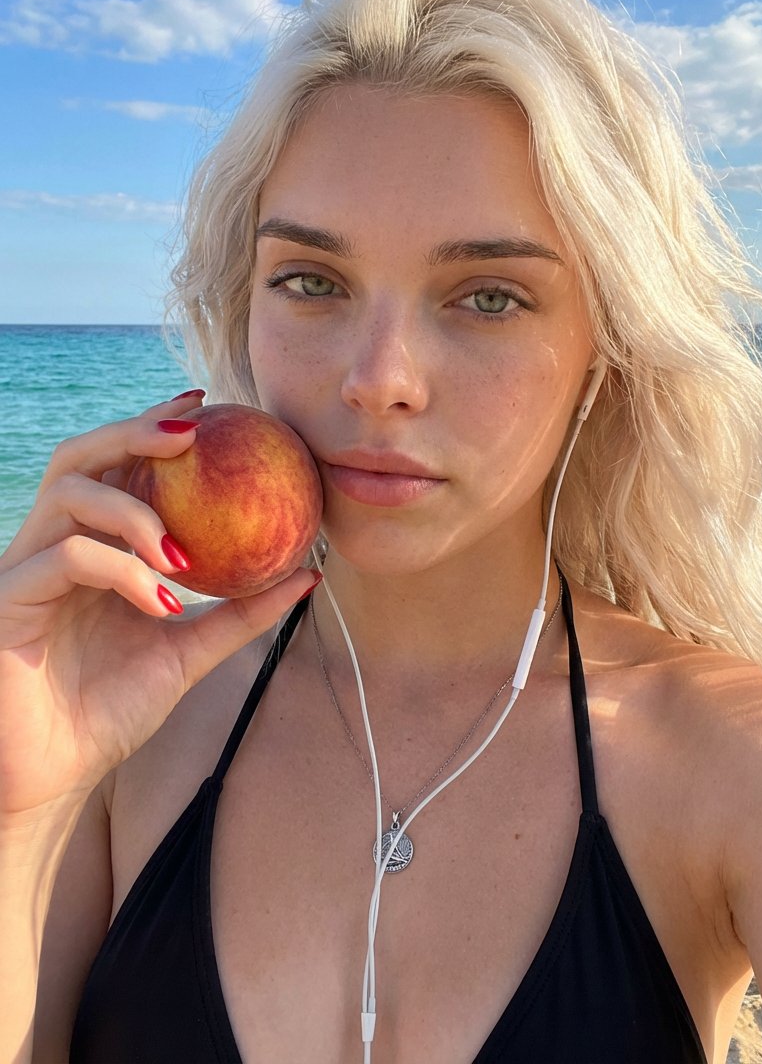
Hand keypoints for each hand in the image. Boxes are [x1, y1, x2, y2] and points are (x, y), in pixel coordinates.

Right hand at [0, 392, 318, 817]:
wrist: (52, 776)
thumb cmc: (107, 710)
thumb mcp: (188, 652)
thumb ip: (240, 612)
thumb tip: (309, 574)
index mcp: (89, 547)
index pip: (115, 466)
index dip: (154, 427)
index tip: (207, 408)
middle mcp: (52, 546)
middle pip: (80, 457)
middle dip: (134, 431)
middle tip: (192, 435)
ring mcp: (25, 569)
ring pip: (68, 494)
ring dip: (133, 510)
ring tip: (181, 552)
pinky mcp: (8, 601)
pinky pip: (64, 559)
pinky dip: (121, 571)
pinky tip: (163, 602)